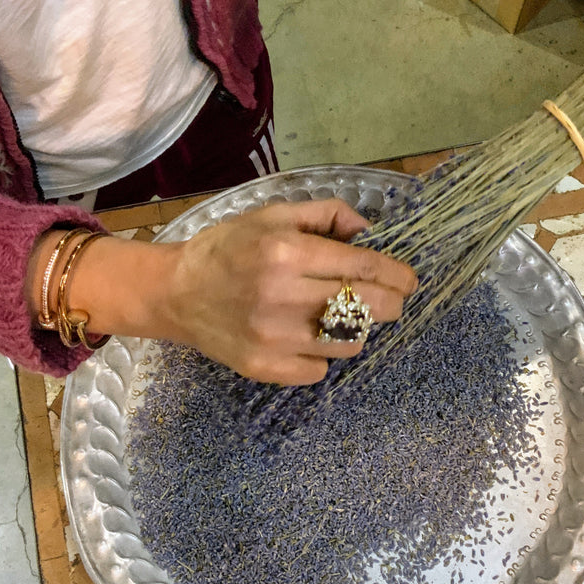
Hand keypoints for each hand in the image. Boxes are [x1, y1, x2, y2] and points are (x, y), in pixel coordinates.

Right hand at [165, 199, 416, 383]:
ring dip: (355, 328)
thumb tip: (369, 232)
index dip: (398, 275)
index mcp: (287, 253)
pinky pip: (320, 369)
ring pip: (350, 343)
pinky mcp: (266, 368)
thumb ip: (325, 215)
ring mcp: (275, 338)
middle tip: (389, 300)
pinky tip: (305, 337)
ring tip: (337, 315)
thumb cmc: (227, 249)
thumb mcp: (272, 215)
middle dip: (391, 304)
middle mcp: (284, 296)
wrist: (174, 292)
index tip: (409, 280)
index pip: (364, 267)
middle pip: (368, 308)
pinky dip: (322, 354)